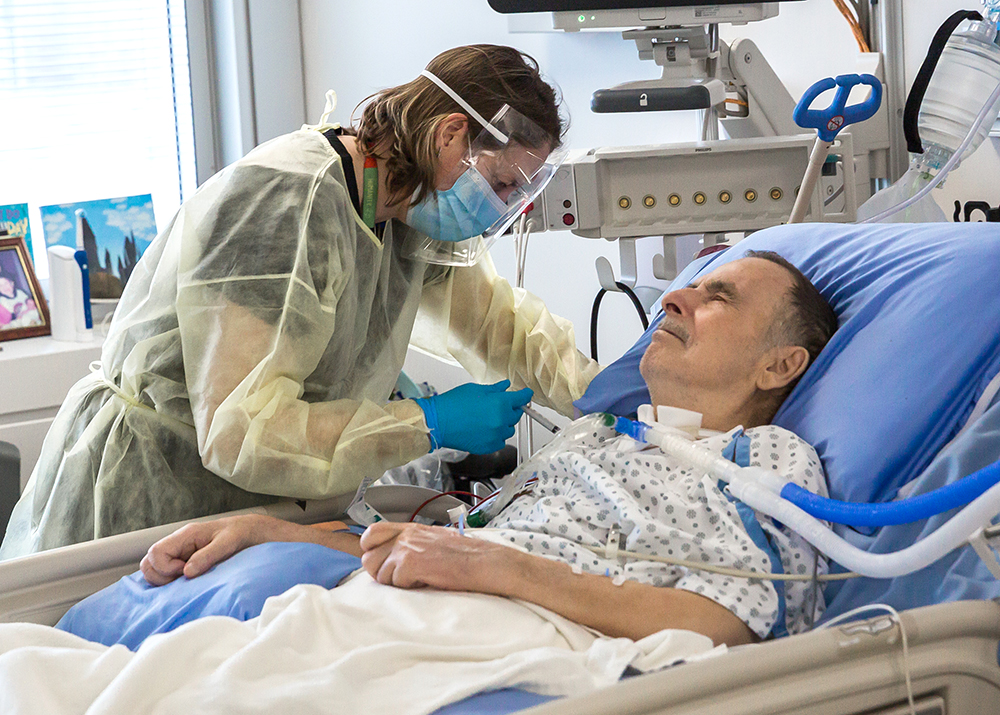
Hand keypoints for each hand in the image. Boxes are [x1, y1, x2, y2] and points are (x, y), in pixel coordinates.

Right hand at [140, 514, 272, 585]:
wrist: (251, 531)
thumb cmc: (240, 533)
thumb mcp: (228, 542)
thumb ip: (207, 556)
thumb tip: (187, 573)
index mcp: (186, 535)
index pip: (156, 552)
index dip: (166, 568)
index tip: (185, 572)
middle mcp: (178, 543)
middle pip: (149, 563)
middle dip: (161, 577)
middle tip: (185, 579)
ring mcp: (179, 553)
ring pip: (154, 569)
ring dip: (165, 580)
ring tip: (188, 580)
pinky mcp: (184, 561)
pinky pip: (165, 573)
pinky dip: (170, 581)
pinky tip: (187, 582)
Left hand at [359, 522, 516, 591]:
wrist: (484, 562)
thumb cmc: (464, 556)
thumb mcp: (433, 541)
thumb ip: (410, 544)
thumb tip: (389, 558)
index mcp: (410, 528)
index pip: (371, 533)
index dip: (370, 550)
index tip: (382, 562)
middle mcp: (405, 535)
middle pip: (369, 559)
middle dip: (382, 573)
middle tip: (404, 577)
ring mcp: (406, 548)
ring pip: (380, 575)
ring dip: (396, 583)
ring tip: (419, 579)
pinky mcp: (411, 563)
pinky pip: (395, 583)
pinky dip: (409, 588)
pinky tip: (427, 581)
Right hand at [415, 380, 531, 453]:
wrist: (437, 422)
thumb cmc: (453, 404)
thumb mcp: (475, 390)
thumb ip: (494, 389)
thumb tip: (505, 387)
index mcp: (500, 403)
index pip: (522, 399)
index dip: (525, 395)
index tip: (526, 395)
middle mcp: (501, 421)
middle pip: (517, 415)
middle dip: (511, 409)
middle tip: (498, 406)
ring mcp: (496, 435)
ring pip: (509, 429)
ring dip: (503, 424)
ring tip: (488, 419)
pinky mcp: (489, 447)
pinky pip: (500, 441)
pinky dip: (496, 436)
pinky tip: (484, 430)